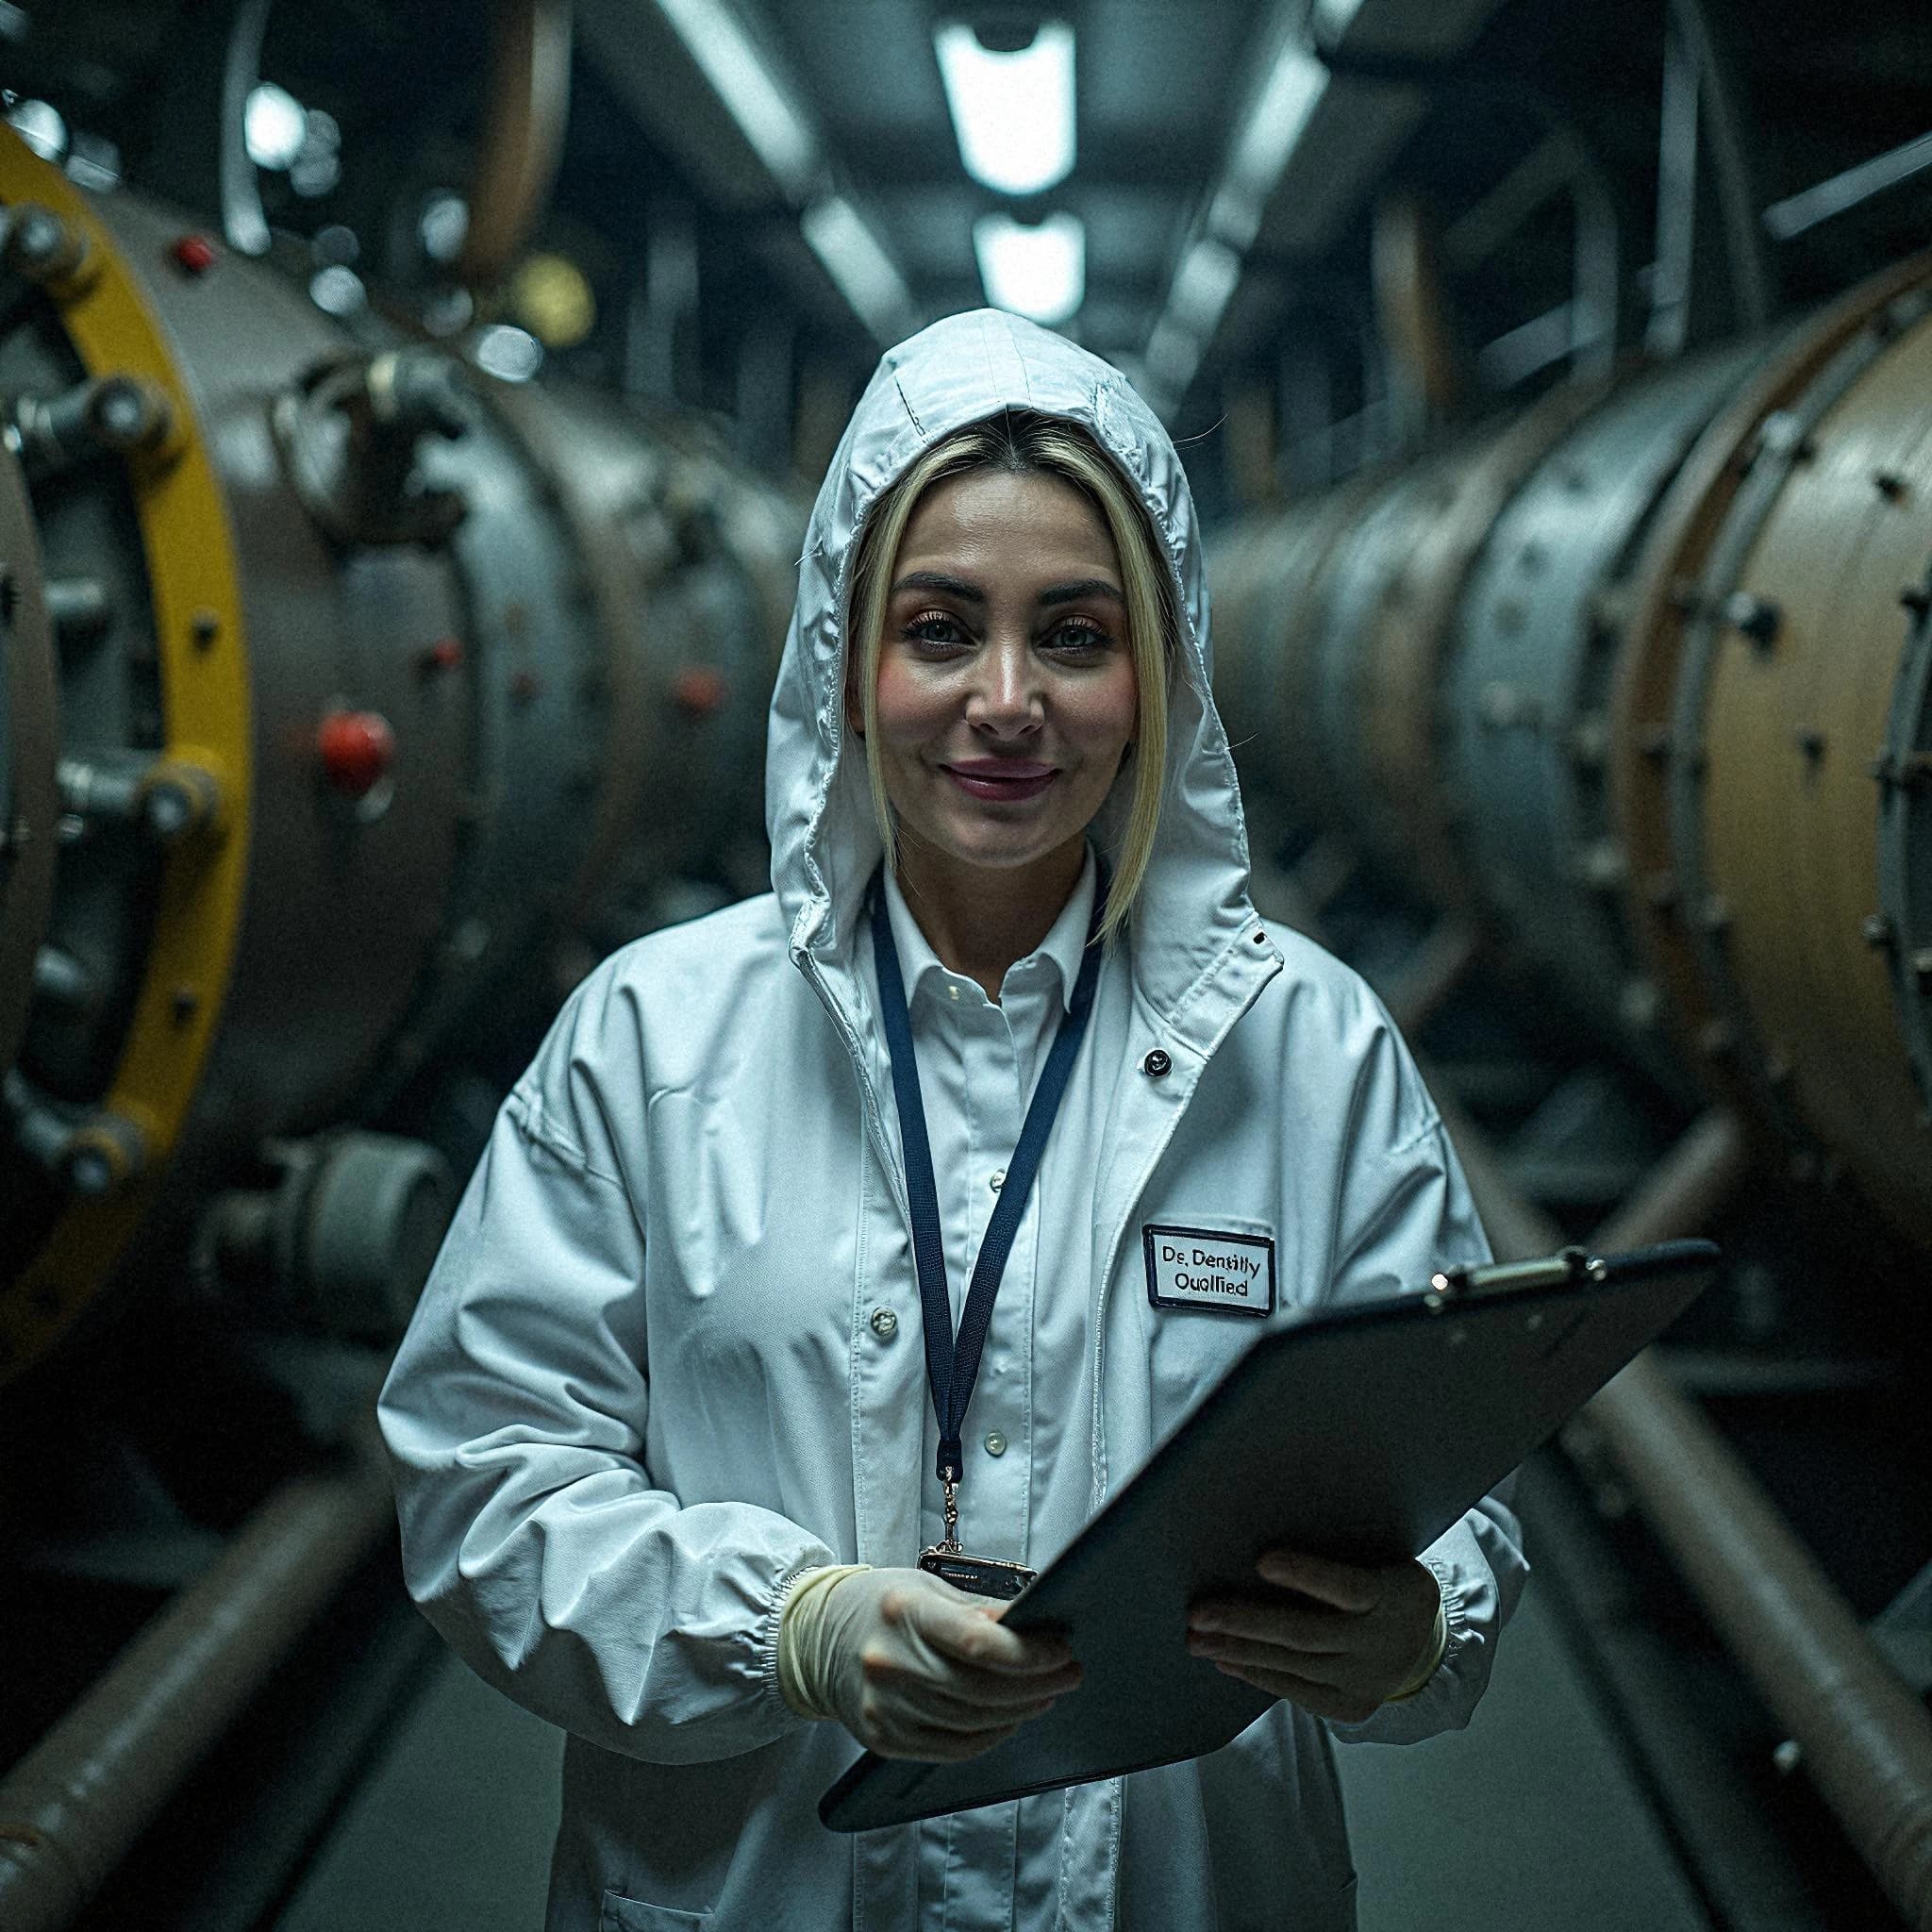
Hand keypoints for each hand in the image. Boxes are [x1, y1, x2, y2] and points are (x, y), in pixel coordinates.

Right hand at [794, 1567, 1082, 1760]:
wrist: (817, 1638)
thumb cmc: (880, 1606)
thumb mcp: (926, 1589)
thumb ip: (977, 1611)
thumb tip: (1031, 1625)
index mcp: (902, 1612)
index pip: (979, 1644)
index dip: (1029, 1654)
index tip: (1061, 1651)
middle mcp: (889, 1662)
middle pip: (981, 1689)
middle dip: (1036, 1683)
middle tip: (1067, 1672)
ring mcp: (884, 1706)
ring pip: (972, 1723)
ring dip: (1019, 1711)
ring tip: (1044, 1693)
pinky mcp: (883, 1738)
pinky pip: (952, 1748)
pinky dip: (989, 1736)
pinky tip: (1009, 1719)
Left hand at [1186, 1548, 1440, 1723]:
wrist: (1424, 1645)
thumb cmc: (1383, 1584)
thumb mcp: (1380, 1561)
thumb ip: (1338, 1556)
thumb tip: (1262, 1548)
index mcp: (1392, 1596)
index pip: (1348, 1587)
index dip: (1306, 1574)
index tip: (1262, 1561)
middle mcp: (1381, 1643)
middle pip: (1307, 1633)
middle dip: (1246, 1623)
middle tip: (1198, 1613)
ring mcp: (1366, 1681)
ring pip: (1295, 1665)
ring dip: (1239, 1650)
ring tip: (1197, 1638)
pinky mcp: (1351, 1707)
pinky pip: (1297, 1691)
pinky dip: (1257, 1673)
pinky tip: (1226, 1660)